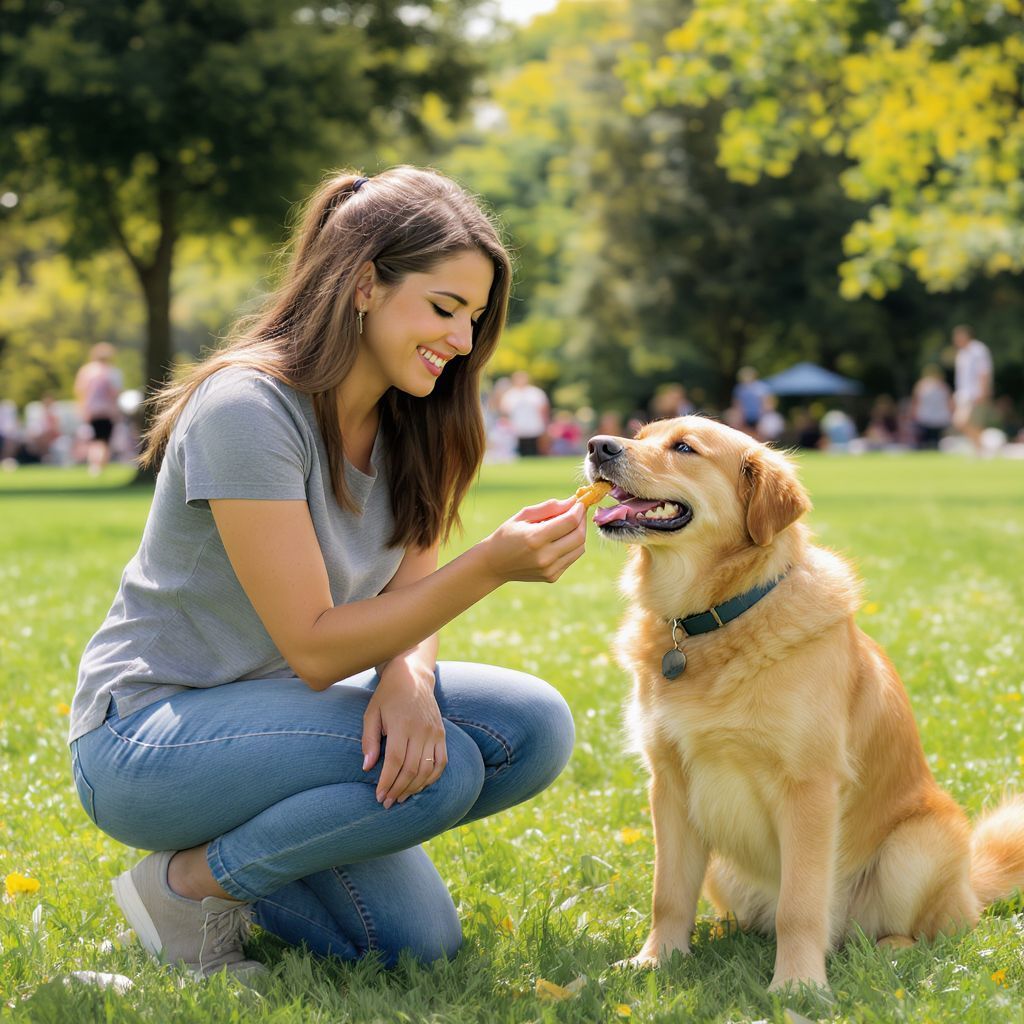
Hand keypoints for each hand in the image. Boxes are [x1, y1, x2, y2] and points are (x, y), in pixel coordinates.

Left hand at [361, 659, 446, 808]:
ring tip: (401, 797)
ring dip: (414, 787)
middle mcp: (421, 729)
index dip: (387, 781)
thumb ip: (369, 740)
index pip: (396, 760)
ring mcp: (434, 732)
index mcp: (402, 724)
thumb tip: (367, 768)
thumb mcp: (371, 713)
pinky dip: (432, 778)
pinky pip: (441, 762)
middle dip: (398, 789)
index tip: (379, 796)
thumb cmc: (387, 696)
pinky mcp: (442, 734)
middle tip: (387, 802)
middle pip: (412, 769)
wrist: (412, 677)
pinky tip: (419, 786)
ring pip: (428, 769)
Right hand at [478, 498, 586, 584]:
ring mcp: (549, 569)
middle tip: (579, 511)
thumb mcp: (523, 515)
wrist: (494, 564)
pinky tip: (561, 539)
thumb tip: (573, 501)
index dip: (579, 509)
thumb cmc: (507, 535)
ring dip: (579, 533)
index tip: (580, 501)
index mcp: (535, 538)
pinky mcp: (552, 577)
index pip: (570, 521)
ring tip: (570, 524)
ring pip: (579, 548)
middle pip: (579, 536)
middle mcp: (545, 556)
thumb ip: (550, 507)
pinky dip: (572, 546)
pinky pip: (572, 558)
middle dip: (582, 520)